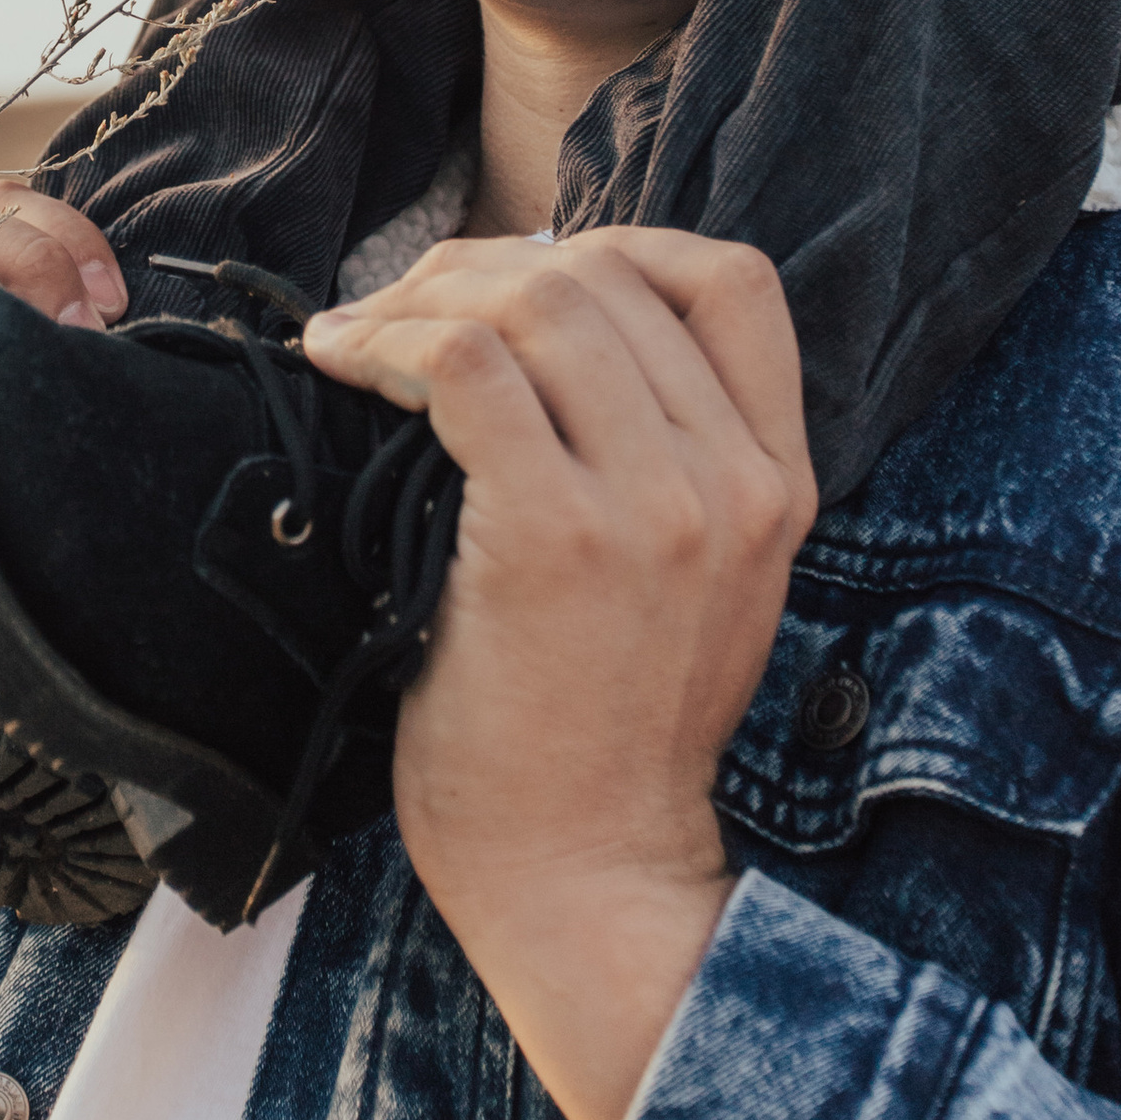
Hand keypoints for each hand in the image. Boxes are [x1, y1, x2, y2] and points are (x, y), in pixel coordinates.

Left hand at [303, 227, 813, 1119]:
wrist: (585, 872)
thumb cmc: (602, 732)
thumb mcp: (695, 584)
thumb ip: (667, 461)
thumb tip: (548, 329)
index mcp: (779, 481)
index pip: (732, 282)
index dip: (617, 247)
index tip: (519, 281)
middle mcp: (733, 480)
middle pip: (608, 274)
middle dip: (481, 267)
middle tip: (396, 311)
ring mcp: (653, 506)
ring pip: (533, 302)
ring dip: (419, 298)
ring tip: (357, 338)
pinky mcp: (553, 535)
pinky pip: (461, 368)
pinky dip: (387, 345)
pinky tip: (340, 369)